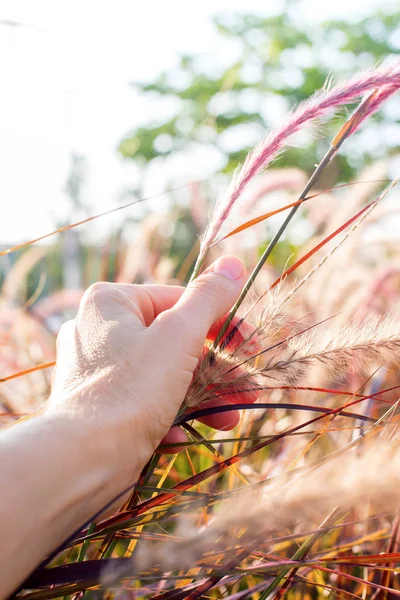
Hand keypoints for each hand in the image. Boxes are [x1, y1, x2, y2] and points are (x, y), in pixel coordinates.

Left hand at [47, 256, 246, 485]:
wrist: (82, 462)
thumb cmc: (130, 390)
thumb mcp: (178, 335)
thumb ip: (208, 297)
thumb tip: (233, 263)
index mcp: (113, 302)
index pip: (180, 301)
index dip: (223, 322)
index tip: (252, 345)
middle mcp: (100, 331)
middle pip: (176, 342)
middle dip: (217, 369)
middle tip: (249, 390)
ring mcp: (99, 370)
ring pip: (165, 374)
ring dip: (203, 395)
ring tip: (231, 419)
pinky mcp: (101, 405)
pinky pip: (145, 401)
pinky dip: (170, 414)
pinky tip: (182, 434)